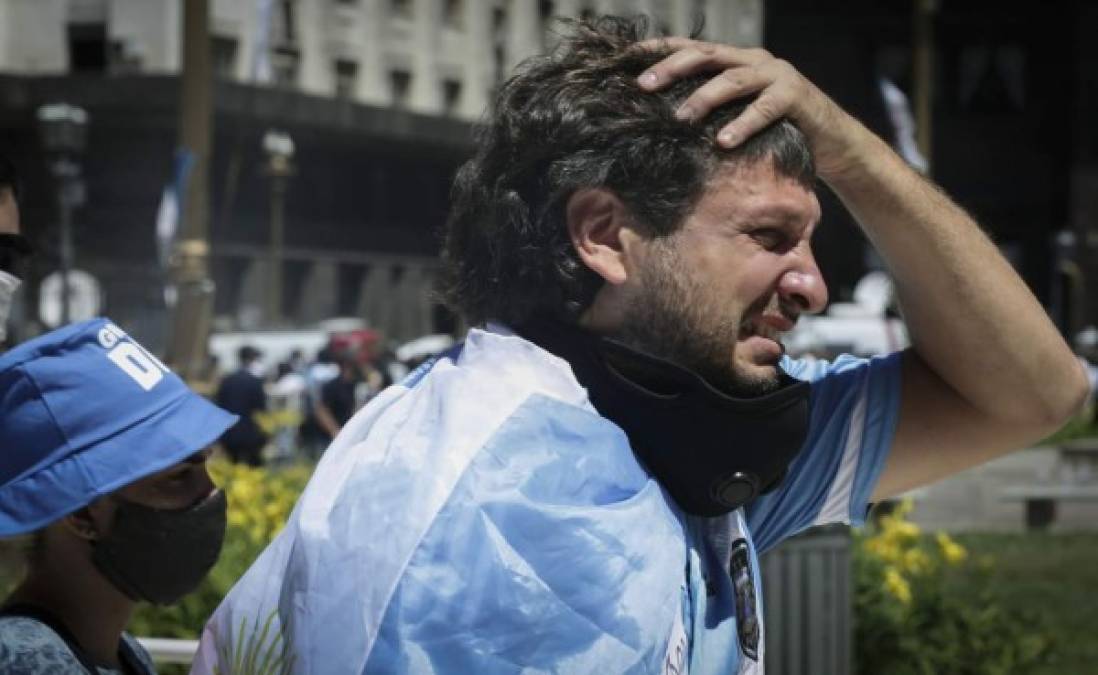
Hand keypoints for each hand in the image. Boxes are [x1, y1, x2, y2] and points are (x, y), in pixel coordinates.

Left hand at [636, 38, 864, 180]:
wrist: (832, 142)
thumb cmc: (777, 131)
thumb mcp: (737, 116)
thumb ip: (710, 111)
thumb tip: (663, 124)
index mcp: (735, 61)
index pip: (692, 49)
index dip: (660, 50)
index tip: (627, 59)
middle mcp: (754, 60)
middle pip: (706, 56)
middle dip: (672, 68)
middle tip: (644, 86)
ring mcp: (776, 75)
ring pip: (733, 79)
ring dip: (704, 98)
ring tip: (679, 118)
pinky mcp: (796, 96)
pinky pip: (766, 107)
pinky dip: (743, 123)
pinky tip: (723, 141)